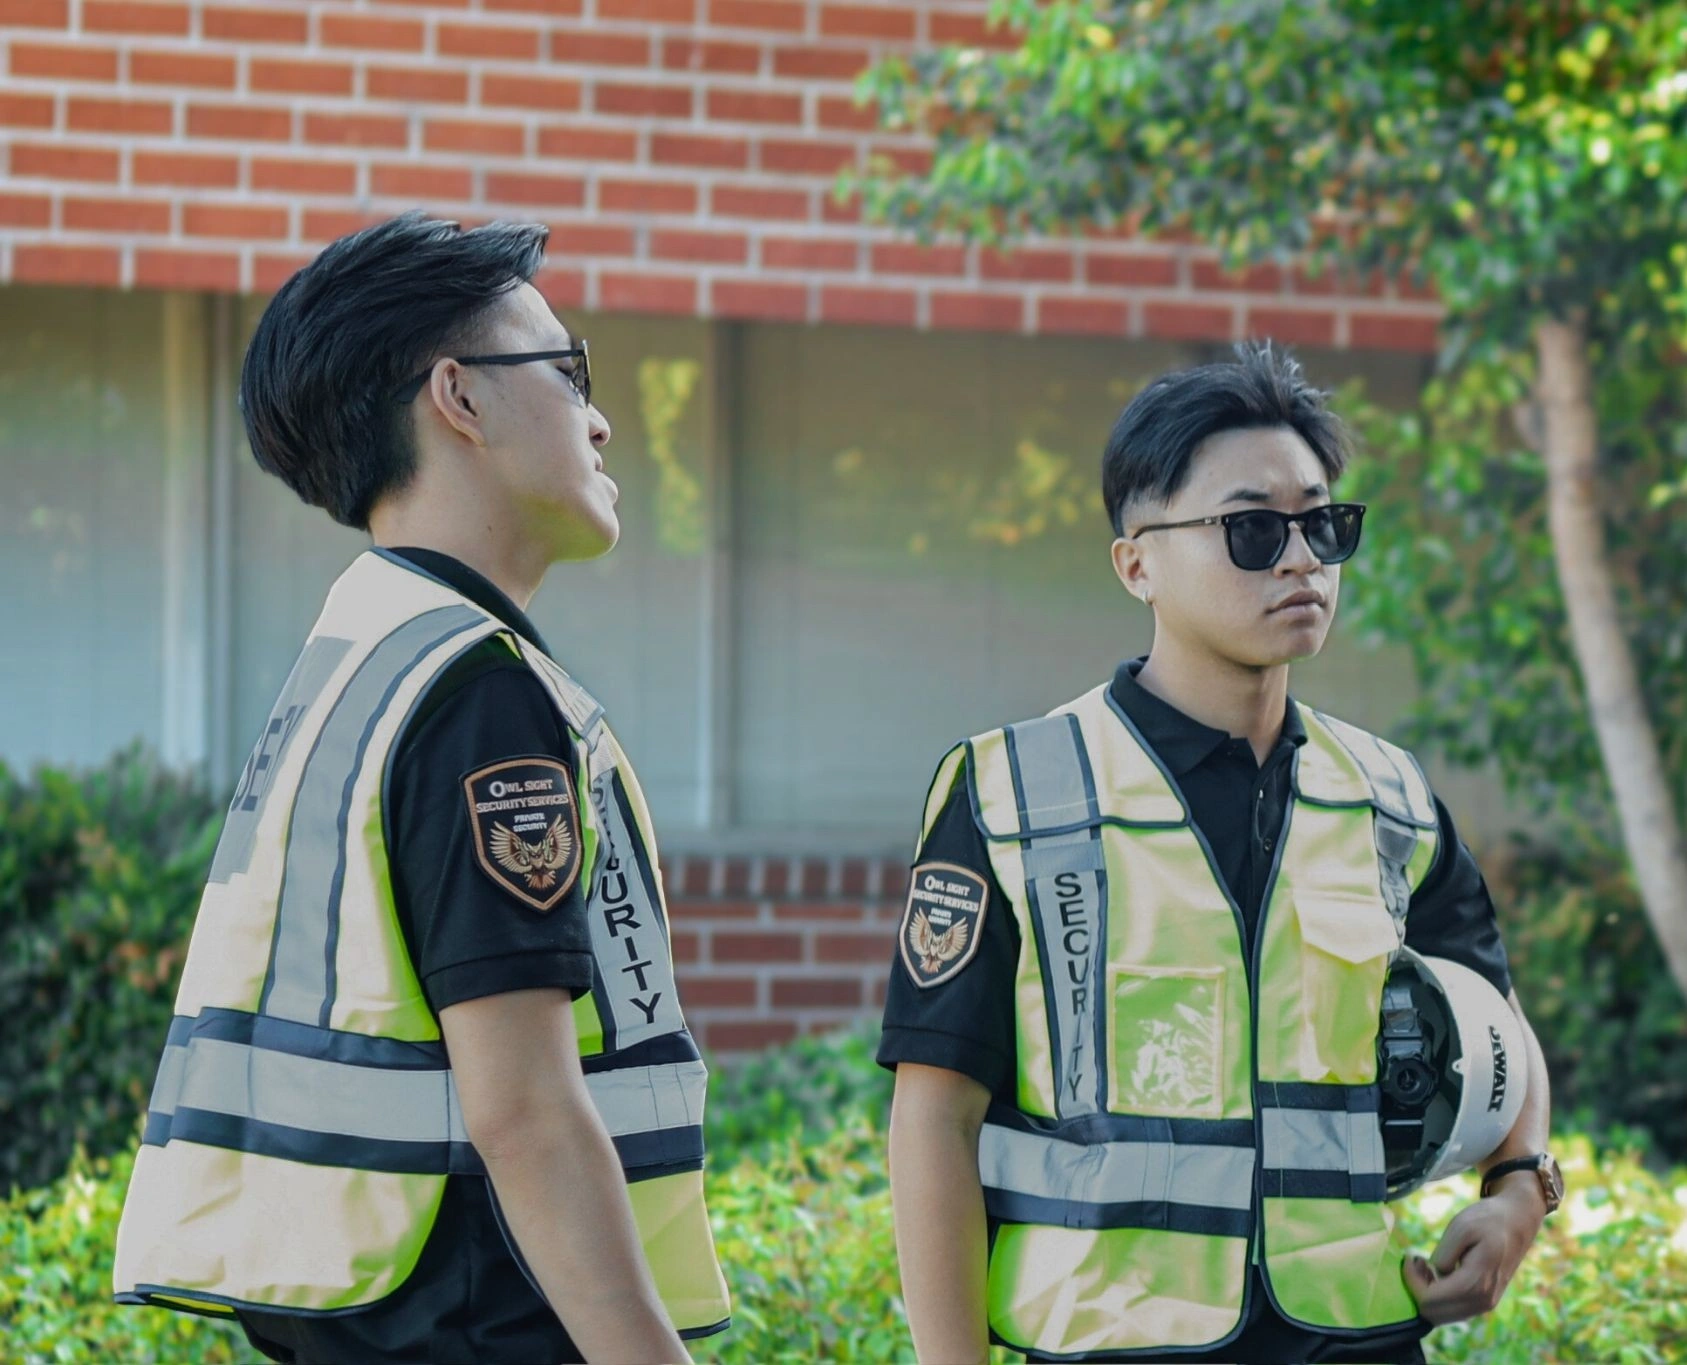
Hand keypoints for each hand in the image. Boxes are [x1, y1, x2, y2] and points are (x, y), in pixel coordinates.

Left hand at [1403, 1178, 1545, 1324]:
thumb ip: (1444, 1254)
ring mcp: (1485, 1304)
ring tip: (1424, 1264)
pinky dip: (1438, 1296)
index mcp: (1476, 1283)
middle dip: (1417, 1289)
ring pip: (1442, 1315)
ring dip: (1426, 1293)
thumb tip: (1434, 1272)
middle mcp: (1482, 1301)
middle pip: (1434, 1313)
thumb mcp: (1461, 1227)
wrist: (1517, 1222)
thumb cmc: (1488, 1220)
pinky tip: (1436, 1273)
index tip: (1410, 1256)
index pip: (1430, 1299)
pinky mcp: (1484, 1302)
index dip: (1412, 1281)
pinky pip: (1453, 1309)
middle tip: (1416, 1261)